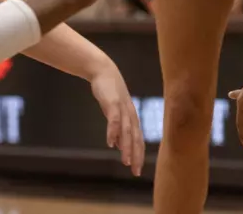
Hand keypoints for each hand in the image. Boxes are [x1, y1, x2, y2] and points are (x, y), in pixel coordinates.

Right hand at [90, 58, 144, 176]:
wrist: (104, 71)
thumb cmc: (111, 93)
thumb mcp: (115, 112)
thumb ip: (119, 127)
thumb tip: (120, 145)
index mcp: (132, 117)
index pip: (138, 139)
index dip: (139, 154)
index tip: (138, 170)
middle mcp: (130, 113)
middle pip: (135, 137)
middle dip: (136, 155)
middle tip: (135, 171)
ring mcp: (122, 107)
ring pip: (127, 130)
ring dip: (127, 147)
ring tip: (125, 161)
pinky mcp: (112, 101)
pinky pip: (114, 118)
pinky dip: (114, 131)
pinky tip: (111, 143)